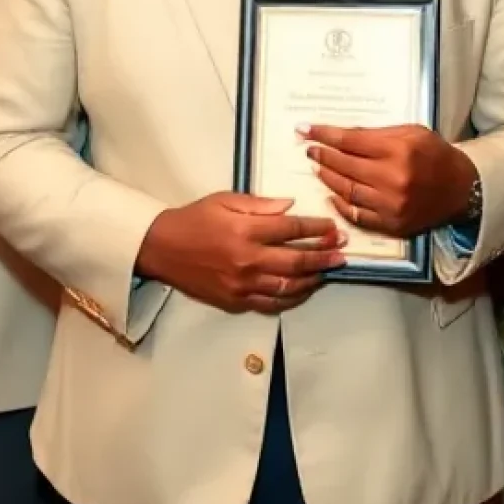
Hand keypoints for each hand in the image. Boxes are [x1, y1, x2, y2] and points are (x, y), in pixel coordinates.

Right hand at [136, 193, 345, 313]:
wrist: (162, 249)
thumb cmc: (194, 220)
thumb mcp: (225, 200)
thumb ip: (260, 205)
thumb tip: (290, 206)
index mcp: (244, 231)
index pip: (291, 230)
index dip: (316, 229)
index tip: (333, 228)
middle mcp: (247, 261)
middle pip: (296, 261)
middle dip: (323, 256)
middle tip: (341, 252)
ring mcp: (242, 285)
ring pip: (288, 286)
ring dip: (313, 279)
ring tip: (328, 271)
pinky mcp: (236, 301)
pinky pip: (272, 303)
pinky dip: (292, 298)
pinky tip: (304, 289)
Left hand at [304, 123, 474, 237]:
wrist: (461, 188)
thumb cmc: (434, 154)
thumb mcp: (411, 132)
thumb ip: (376, 134)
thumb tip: (341, 135)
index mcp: (398, 150)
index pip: (350, 141)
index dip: (324, 134)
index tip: (305, 129)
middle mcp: (393, 179)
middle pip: (345, 166)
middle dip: (323, 155)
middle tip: (309, 149)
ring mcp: (391, 205)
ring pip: (347, 190)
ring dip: (327, 178)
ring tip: (317, 167)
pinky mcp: (392, 224)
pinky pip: (357, 215)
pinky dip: (341, 205)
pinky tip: (331, 194)